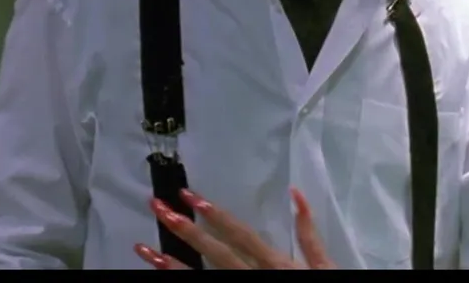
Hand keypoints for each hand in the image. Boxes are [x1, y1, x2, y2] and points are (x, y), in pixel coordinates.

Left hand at [134, 187, 335, 268]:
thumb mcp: (324, 265)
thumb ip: (309, 232)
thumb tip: (296, 194)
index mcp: (276, 263)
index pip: (240, 235)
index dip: (215, 216)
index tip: (190, 197)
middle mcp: (255, 277)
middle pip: (216, 253)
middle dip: (187, 231)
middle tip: (159, 209)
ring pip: (202, 280)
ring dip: (172, 265)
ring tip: (144, 249)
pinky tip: (159, 272)